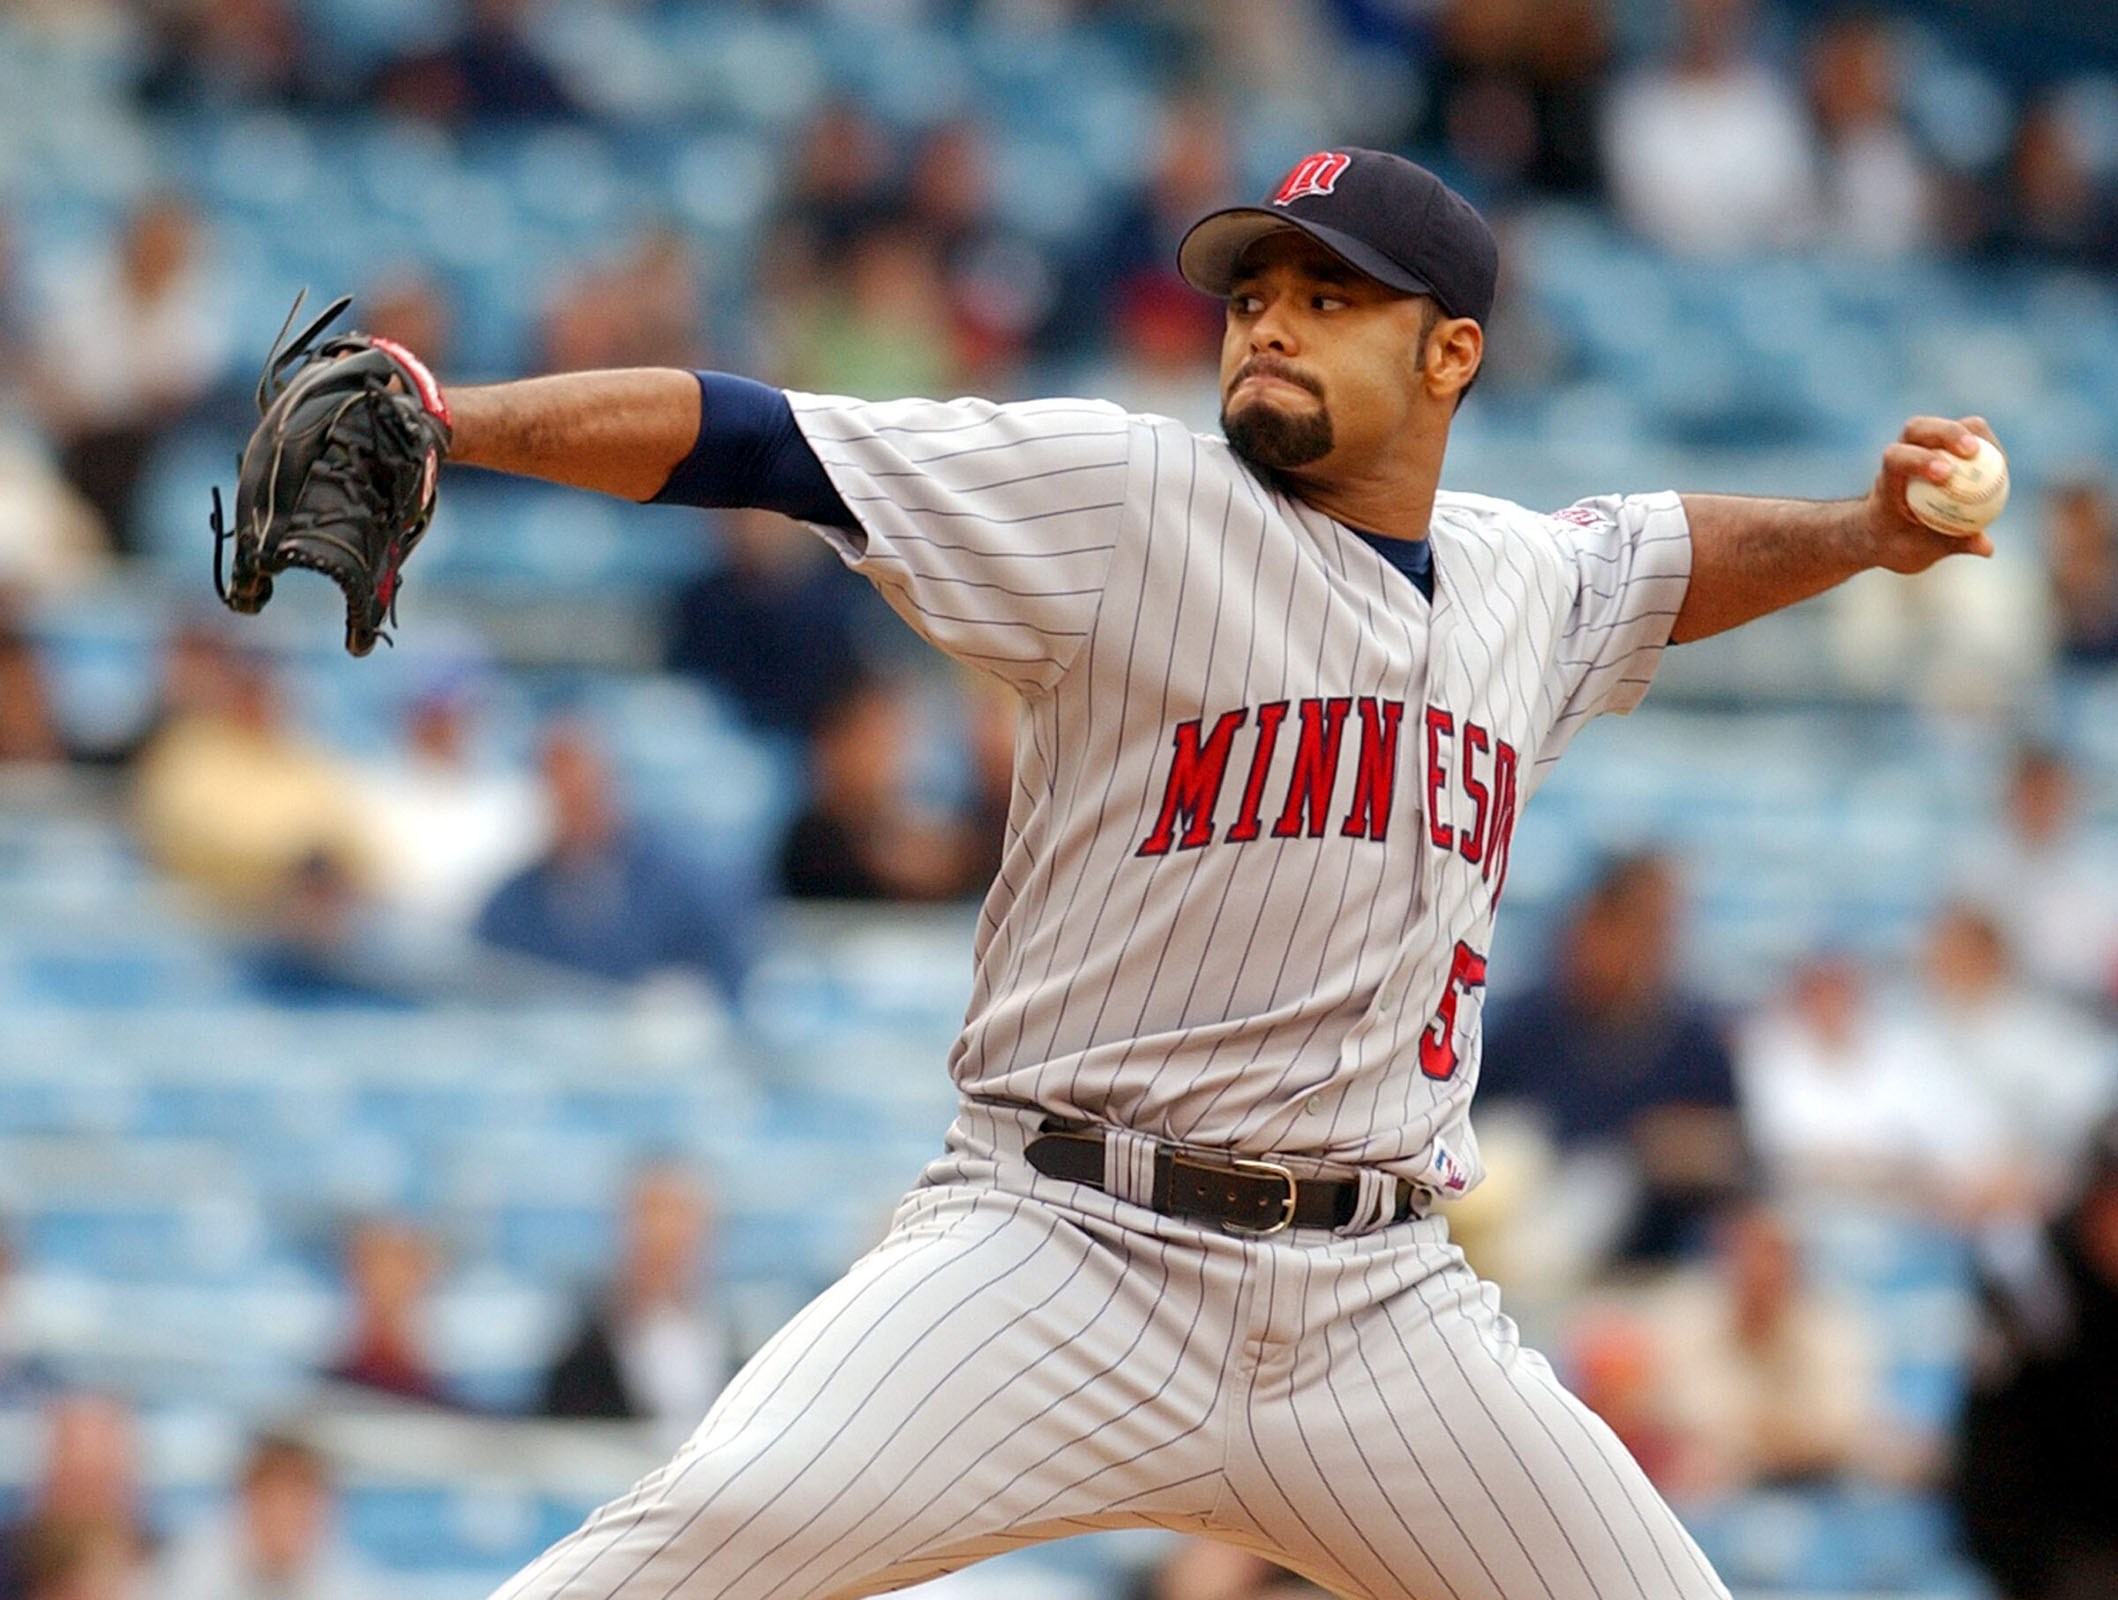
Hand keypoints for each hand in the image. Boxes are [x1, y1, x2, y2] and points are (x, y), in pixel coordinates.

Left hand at [1867, 415, 1999, 571]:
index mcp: (1886, 483)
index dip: (1919, 460)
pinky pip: (1961, 437)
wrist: (1881, 533)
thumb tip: (1987, 547)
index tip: (1945, 474)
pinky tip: (2001, 465)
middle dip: (1946, 433)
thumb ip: (1950, 545)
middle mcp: (1899, 458)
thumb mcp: (1916, 552)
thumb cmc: (1896, 544)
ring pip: (1940, 427)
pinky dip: (1983, 445)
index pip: (1895, 458)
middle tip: (1972, 451)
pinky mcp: (1937, 449)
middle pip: (1917, 428)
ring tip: (1998, 458)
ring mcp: (1916, 449)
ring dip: (1969, 433)